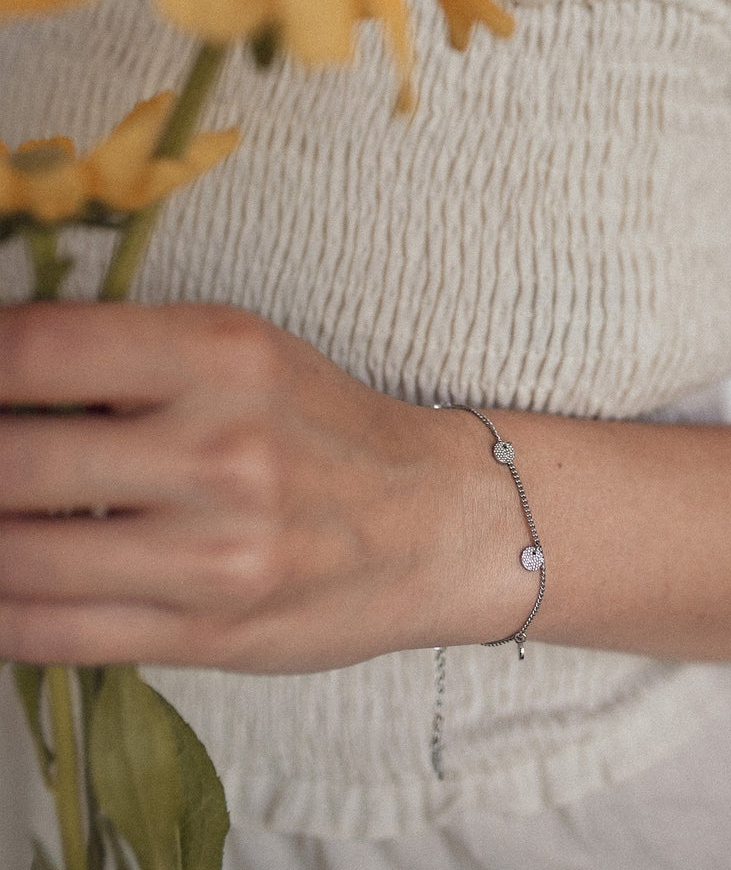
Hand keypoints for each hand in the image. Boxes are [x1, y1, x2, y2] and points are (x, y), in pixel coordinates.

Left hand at [0, 302, 491, 671]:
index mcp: (226, 357)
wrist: (434, 522)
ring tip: (3, 513)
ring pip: (12, 559)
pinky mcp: (209, 635)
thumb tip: (4, 385)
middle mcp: (221, 452)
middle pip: (8, 458)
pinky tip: (2, 581)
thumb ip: (131, 361)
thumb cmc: (335, 432)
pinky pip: (49, 633)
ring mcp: (215, 555)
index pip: (34, 346)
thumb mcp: (250, 356)